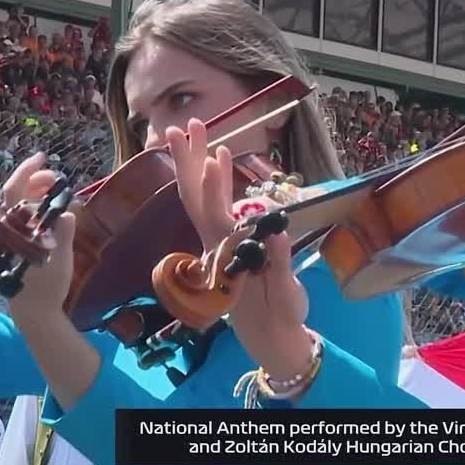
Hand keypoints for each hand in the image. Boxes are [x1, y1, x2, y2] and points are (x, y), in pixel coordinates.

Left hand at [0, 152, 77, 320]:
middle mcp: (7, 230)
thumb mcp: (60, 261)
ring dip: (37, 192)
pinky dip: (36, 206)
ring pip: (20, 204)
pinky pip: (23, 216)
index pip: (14, 192)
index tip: (43, 158)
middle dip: (36, 180)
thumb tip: (67, 212)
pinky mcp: (15, 244)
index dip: (26, 171)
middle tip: (58, 178)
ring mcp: (10, 237)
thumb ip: (63, 234)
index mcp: (14, 231)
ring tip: (57, 192)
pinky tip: (50, 211)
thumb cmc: (46, 288)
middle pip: (16, 194)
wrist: (33, 313)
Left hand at [167, 120, 312, 379]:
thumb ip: (279, 264)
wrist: (271, 338)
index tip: (213, 154)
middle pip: (197, 197)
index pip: (213, 213)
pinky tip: (220, 158)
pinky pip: (219, 204)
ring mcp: (224, 241)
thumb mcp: (283, 295)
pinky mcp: (234, 242)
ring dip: (199, 165)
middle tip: (181, 126)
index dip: (211, 184)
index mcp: (228, 254)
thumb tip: (275, 229)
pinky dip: (218, 180)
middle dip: (189, 161)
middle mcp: (219, 243)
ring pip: (204, 198)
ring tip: (198, 132)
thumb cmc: (279, 317)